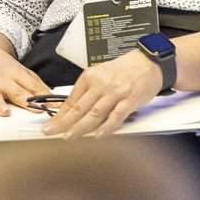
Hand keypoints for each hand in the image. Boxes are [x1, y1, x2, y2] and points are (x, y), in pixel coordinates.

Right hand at [0, 42, 47, 116]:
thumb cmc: (2, 68)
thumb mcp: (22, 73)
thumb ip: (37, 86)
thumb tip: (56, 100)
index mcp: (17, 74)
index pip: (33, 87)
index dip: (44, 98)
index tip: (54, 107)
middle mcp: (2, 78)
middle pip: (16, 92)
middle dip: (27, 101)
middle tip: (37, 110)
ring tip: (5, 112)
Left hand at [42, 50, 162, 137]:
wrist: (149, 62)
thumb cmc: (125, 69)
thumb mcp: (100, 75)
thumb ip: (88, 91)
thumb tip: (72, 108)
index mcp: (89, 77)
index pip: (70, 100)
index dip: (58, 115)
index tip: (50, 124)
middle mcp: (100, 84)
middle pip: (78, 108)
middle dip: (62, 123)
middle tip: (50, 132)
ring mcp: (115, 93)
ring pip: (93, 114)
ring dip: (80, 128)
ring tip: (69, 137)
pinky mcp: (130, 100)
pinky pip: (116, 116)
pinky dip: (107, 127)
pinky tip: (99, 135)